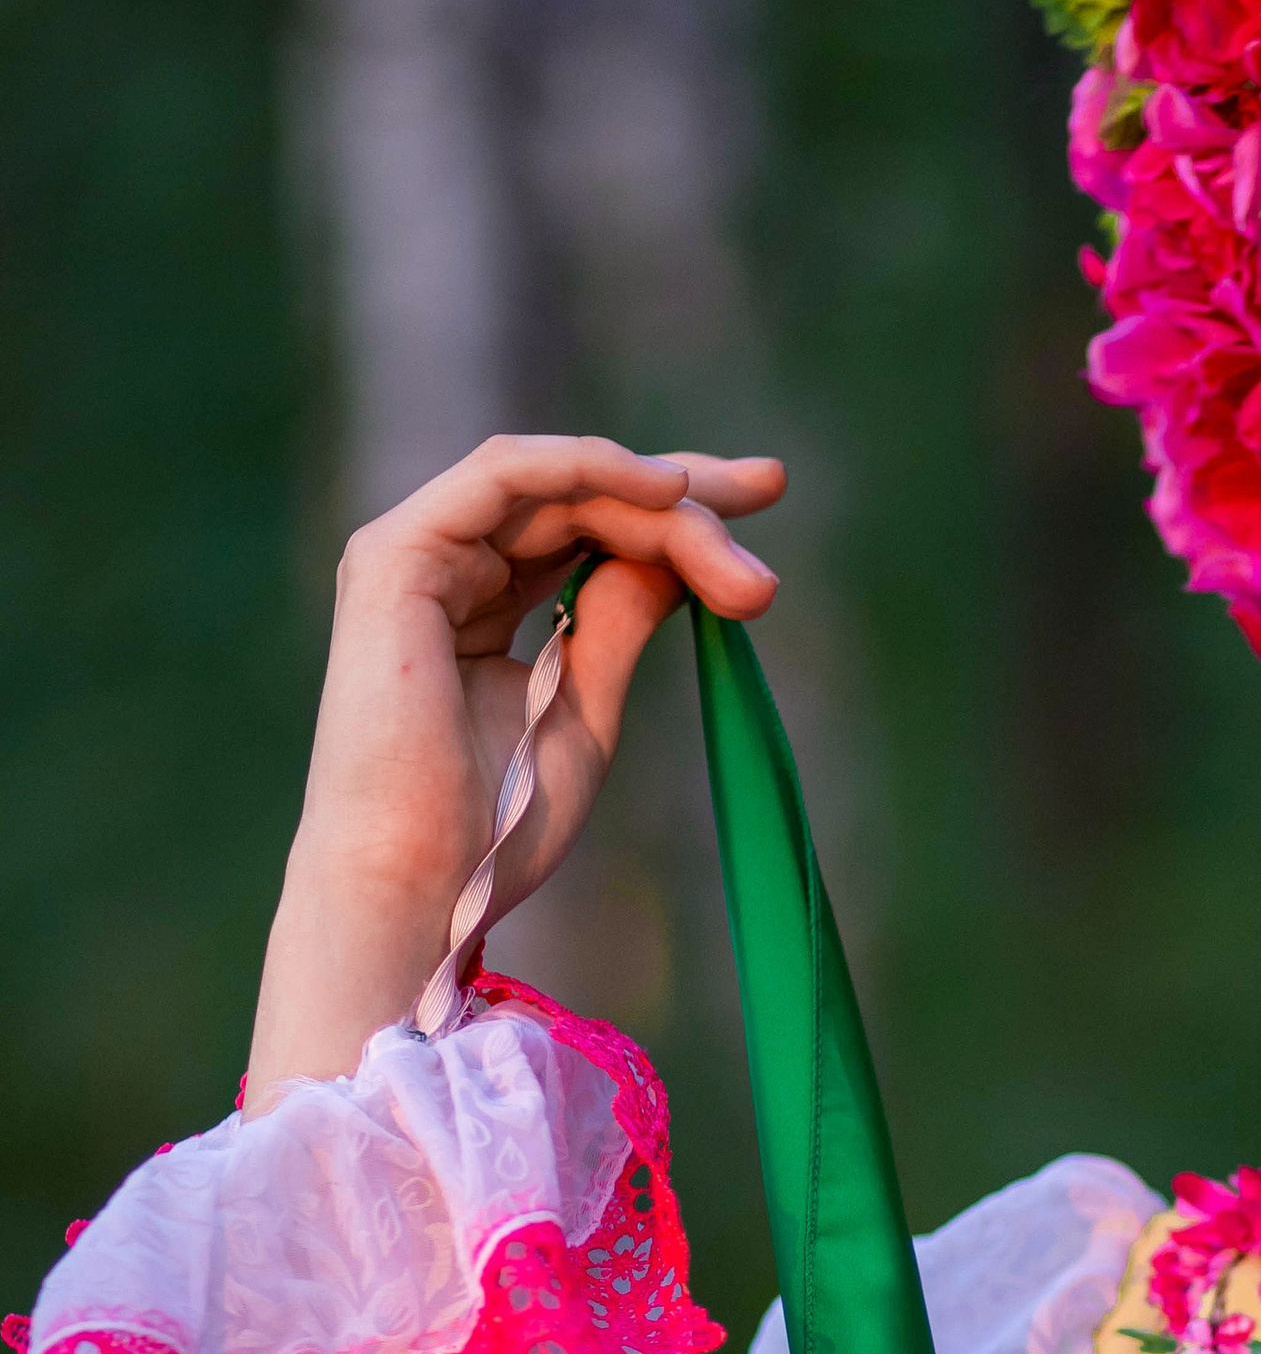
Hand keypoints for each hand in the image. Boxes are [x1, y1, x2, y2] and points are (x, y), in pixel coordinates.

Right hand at [242, 435, 784, 1110]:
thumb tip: (685, 553)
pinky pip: (506, 474)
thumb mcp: (585, 706)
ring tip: (728, 533)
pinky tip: (663, 489)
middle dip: (684, 493)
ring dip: (653, 496)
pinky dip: (587, 468)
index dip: (677, 509)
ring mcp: (415, 554)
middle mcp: (444, 565)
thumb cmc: (496, 829)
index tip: (766, 495)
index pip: (586, 525)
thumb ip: (621, 618)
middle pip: (579, 492)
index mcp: (480, 604)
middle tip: (768, 490)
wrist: (424, 886)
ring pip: (557, 483)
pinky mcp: (398, 555)